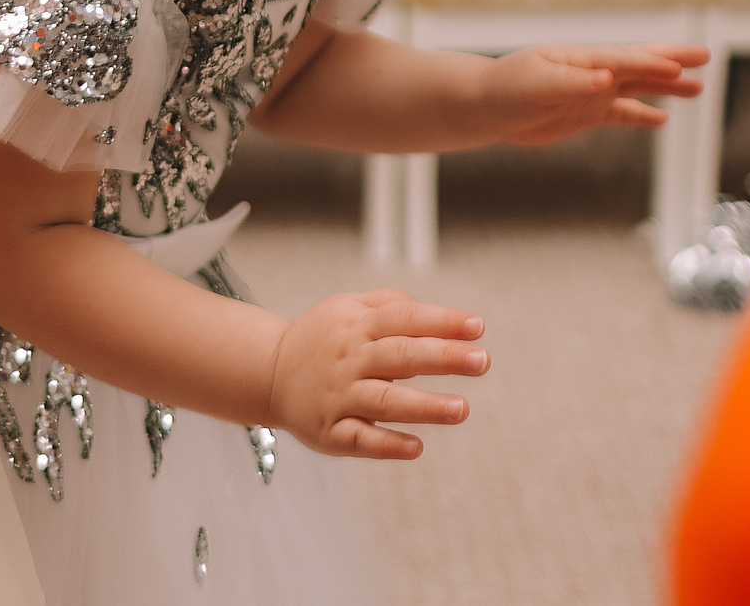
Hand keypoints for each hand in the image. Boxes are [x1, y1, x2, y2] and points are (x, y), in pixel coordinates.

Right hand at [267, 291, 487, 459]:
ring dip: (424, 405)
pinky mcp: (331, 431)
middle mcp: (349, 359)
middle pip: (400, 356)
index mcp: (356, 325)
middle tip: (482, 361)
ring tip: (462, 408)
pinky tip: (417, 447)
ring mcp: (339, 396)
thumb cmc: (322, 338)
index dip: (441, 321)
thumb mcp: (346, 307)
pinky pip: (361, 439)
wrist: (267, 372)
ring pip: (384, 401)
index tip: (477, 327)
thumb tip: (437, 313)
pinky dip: (388, 444)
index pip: (403, 319)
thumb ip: (389, 303)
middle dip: (443, 357)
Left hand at [471, 44, 706, 144]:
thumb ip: (572, 83)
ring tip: (698, 88)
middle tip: (705, 56)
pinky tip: (661, 118)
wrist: (484, 107)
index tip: (681, 65)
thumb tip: (605, 79)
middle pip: (639, 65)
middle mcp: (591, 72)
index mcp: (581, 60)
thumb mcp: (536, 84)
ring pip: (637, 88)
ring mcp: (590, 92)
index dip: (653, 62)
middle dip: (672, 61)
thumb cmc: (505, 89)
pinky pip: (620, 114)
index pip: (624, 59)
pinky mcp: (584, 114)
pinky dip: (640, 115)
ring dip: (666, 87)